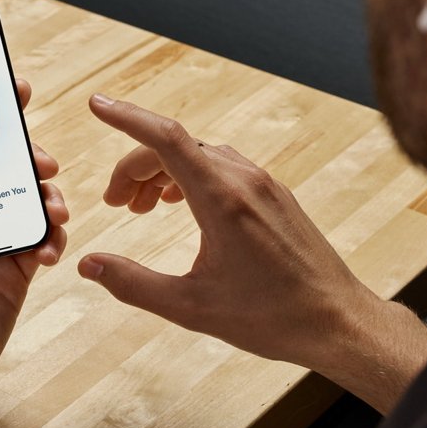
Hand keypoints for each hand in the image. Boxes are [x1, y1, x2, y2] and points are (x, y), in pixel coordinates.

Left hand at [0, 79, 68, 398]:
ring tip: (51, 207)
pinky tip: (49, 248)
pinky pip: (46, 240)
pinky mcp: (18, 271)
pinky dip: (54, 237)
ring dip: (49, 195)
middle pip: (7, 167)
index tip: (13, 90)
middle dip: (30, 155)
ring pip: (33, 199)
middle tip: (41, 159)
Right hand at [77, 94, 426, 411]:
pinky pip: (225, 168)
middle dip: (137, 167)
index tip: (97, 105)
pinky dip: (193, 177)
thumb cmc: (271, 317)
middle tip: (115, 203)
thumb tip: (88, 264)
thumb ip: (133, 283)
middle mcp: (245, 181)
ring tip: (142, 207)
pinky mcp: (277, 197)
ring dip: (165, 172)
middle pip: (178, 147)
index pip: (166, 139)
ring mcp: (265, 186)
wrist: (338, 322)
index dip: (126, 117)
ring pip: (202, 156)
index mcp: (223, 200)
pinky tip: (182, 204)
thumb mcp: (191, 307)